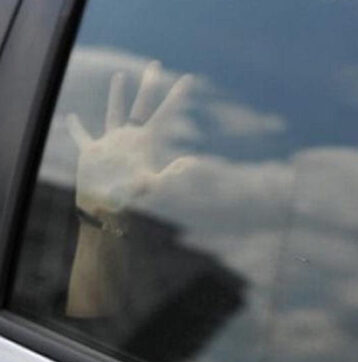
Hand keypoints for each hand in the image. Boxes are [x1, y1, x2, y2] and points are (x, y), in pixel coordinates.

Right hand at [67, 61, 196, 225]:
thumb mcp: (153, 185)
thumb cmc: (128, 197)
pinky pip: (82, 136)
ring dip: (117, 95)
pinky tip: (71, 117)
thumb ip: (173, 173)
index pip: (165, 113)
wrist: (105, 208)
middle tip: (155, 64)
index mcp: (146, 141)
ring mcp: (112, 143)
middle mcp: (131, 137)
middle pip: (142, 104)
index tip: (189, 78)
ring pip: (115, 111)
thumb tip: (194, 161)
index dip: (177, 96)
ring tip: (120, 76)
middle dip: (149, 84)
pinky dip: (76, 128)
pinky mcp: (92, 151)